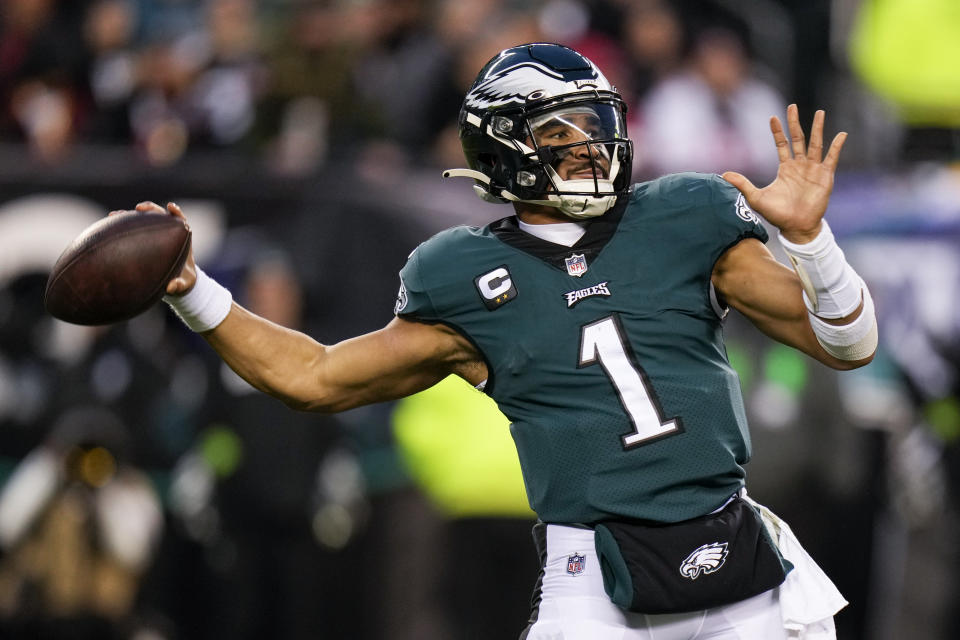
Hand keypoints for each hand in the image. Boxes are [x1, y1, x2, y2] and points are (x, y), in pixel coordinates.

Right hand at [109, 201, 196, 294]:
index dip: (176, 212)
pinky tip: (108, 227)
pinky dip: (122, 227)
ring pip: (142, 220)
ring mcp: (154, 235)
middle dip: (149, 208)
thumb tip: (171, 287)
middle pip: (159, 215)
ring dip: (129, 216)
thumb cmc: (182, 281)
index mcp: (181, 239)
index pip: (180, 220)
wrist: (176, 282)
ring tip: (114, 215)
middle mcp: (168, 233)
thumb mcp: (183, 284)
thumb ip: (179, 285)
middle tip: (138, 208)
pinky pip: (133, 231)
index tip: (170, 207)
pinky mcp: (143, 240)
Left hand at [722, 104, 846, 243]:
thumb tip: (724, 175)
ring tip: (820, 112)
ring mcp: (813, 169)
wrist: (796, 227)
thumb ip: (743, 184)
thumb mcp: (756, 198)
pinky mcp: (825, 176)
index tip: (772, 117)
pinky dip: (836, 147)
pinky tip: (841, 134)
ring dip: (818, 128)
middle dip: (795, 122)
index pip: (781, 144)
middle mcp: (800, 165)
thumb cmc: (777, 214)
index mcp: (785, 168)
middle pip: (798, 138)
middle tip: (792, 106)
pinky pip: (832, 158)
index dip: (777, 131)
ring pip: (816, 144)